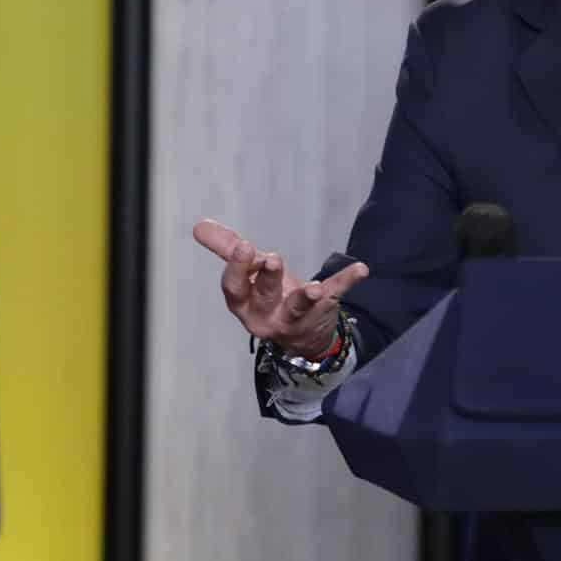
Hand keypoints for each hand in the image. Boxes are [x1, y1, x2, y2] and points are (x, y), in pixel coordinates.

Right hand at [192, 218, 369, 356]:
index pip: (235, 288)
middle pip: (264, 297)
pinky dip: (347, 281)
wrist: (301, 336)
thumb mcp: (248, 275)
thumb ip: (227, 249)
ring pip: (297, 308)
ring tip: (315, 288)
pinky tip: (361, 269)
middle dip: (268, 279)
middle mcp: (265, 316)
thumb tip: (199, 225)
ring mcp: (295, 319)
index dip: (237, 268)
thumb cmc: (268, 297)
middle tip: (273, 259)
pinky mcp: (322, 313)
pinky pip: (334, 297)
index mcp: (243, 303)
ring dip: (306, 297)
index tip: (243, 247)